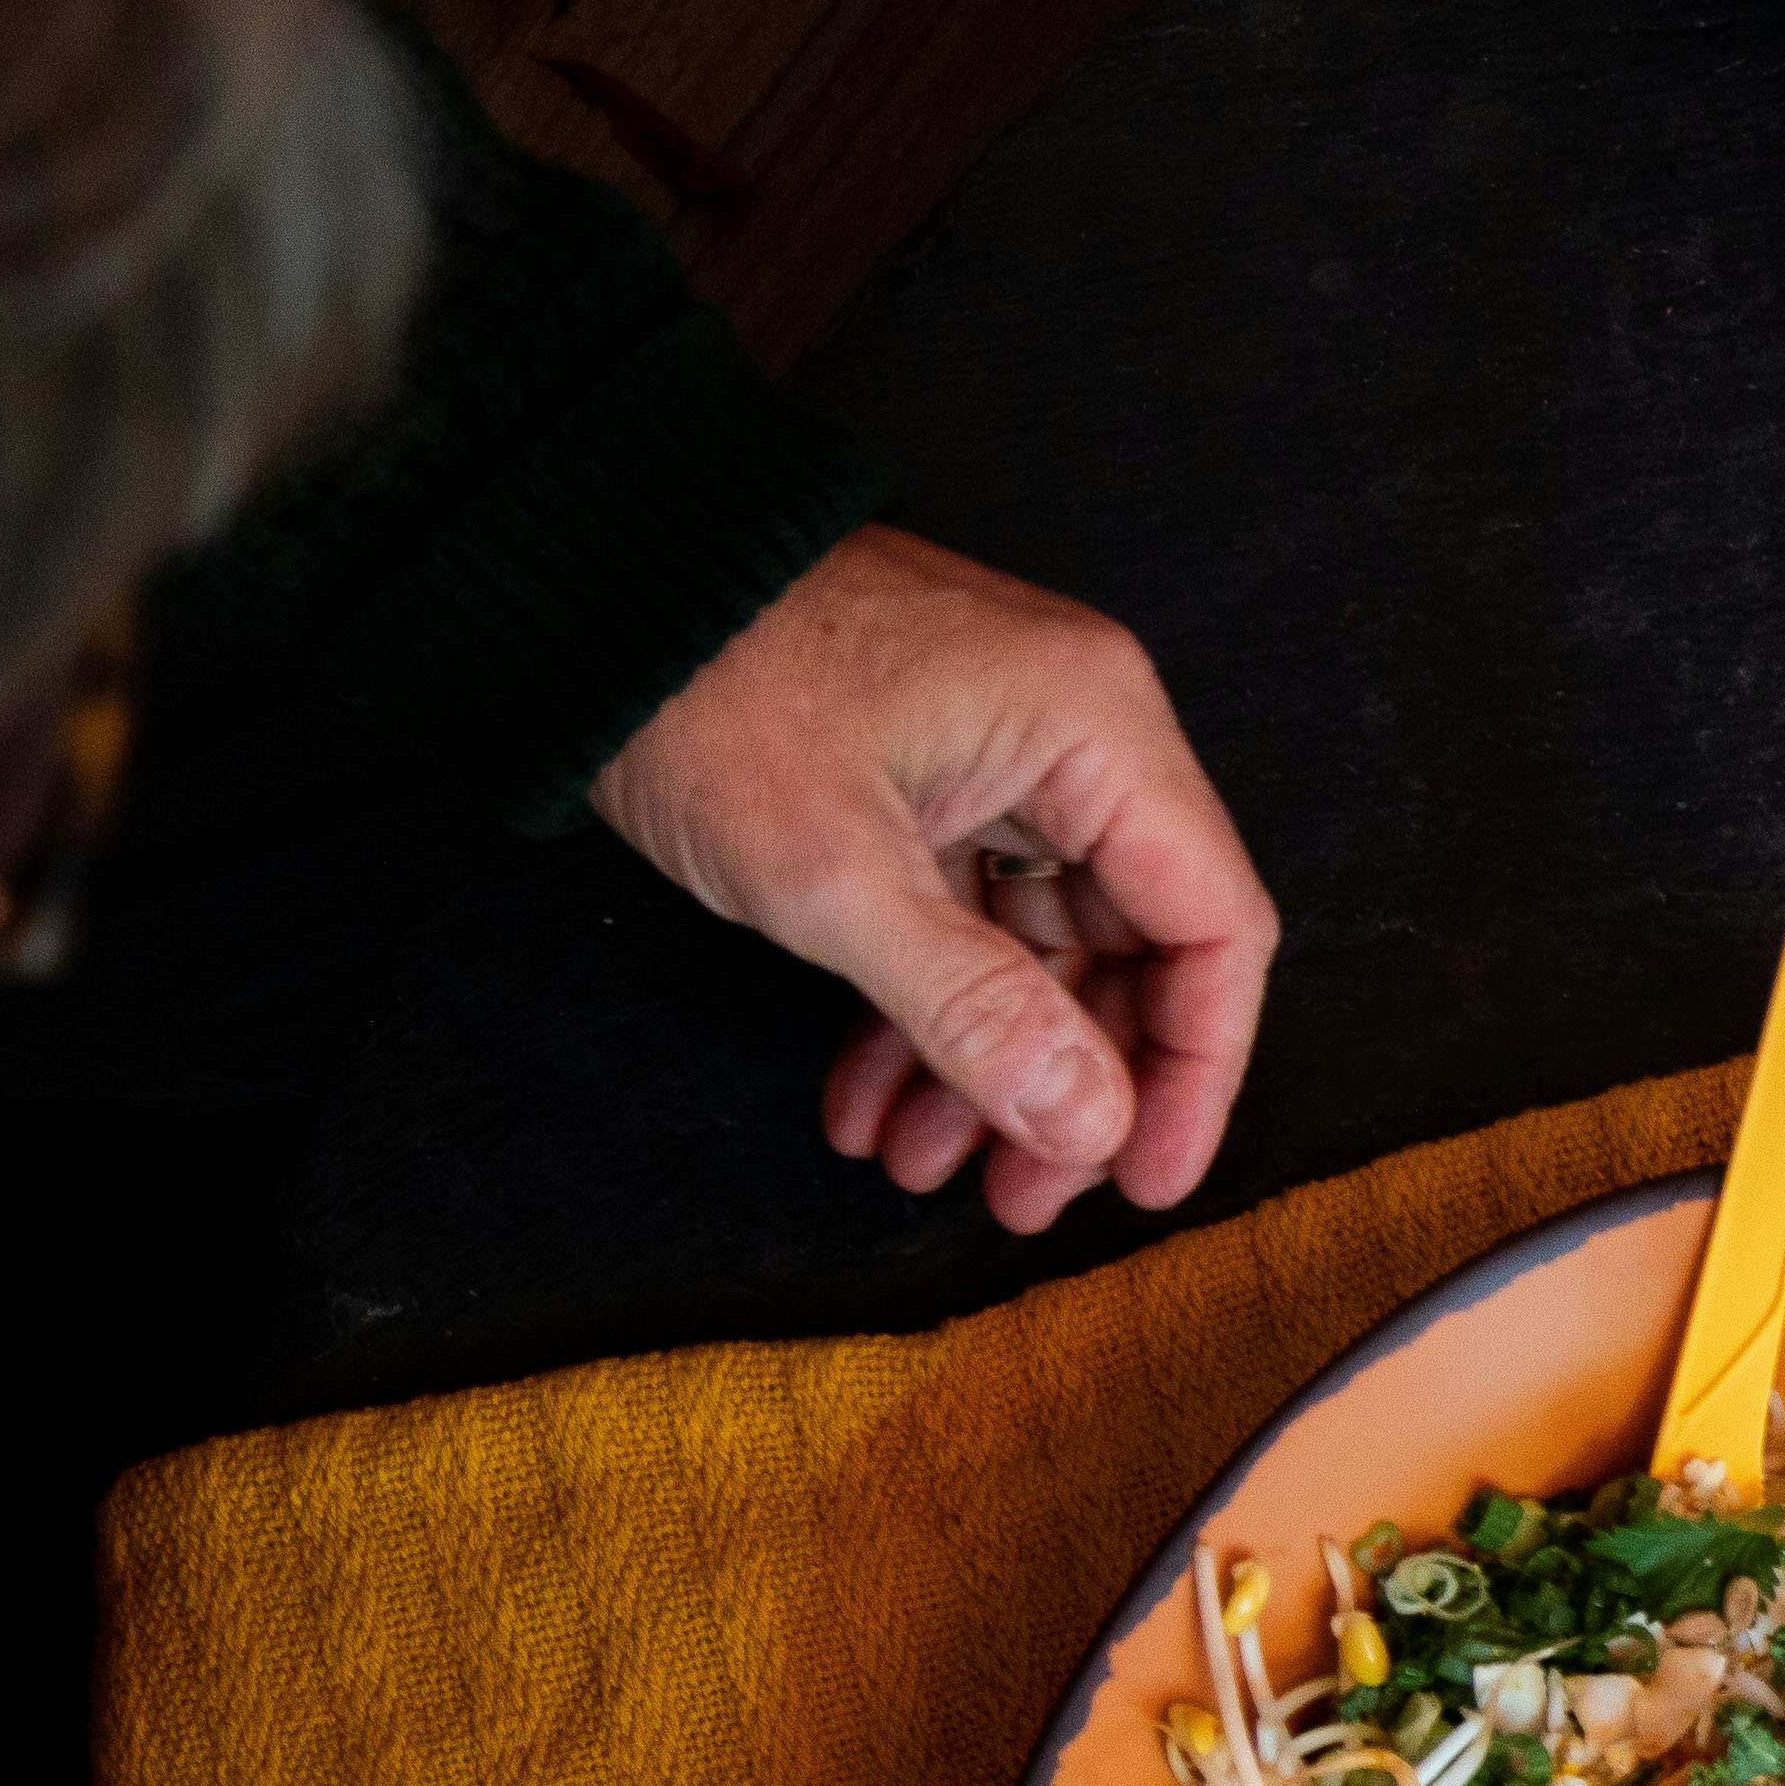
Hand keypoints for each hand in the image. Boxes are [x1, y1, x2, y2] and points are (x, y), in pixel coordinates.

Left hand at [593, 525, 1276, 1237]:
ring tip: (918, 1164)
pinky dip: (928, 1012)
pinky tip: (871, 1098)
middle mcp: (1077, 737)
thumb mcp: (836, 878)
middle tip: (1016, 1197)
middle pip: (1132, 950)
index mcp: (1097, 728)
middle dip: (1070, 1087)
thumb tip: (1090, 1127)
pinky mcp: (935, 782)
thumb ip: (976, 1011)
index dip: (1192, 1069)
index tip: (1143, 1179)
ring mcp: (1004, 760)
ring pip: (1042, 951)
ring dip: (986, 1067)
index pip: (1211, 926)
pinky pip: (968, 920)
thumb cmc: (704, 687)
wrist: (573, 588)